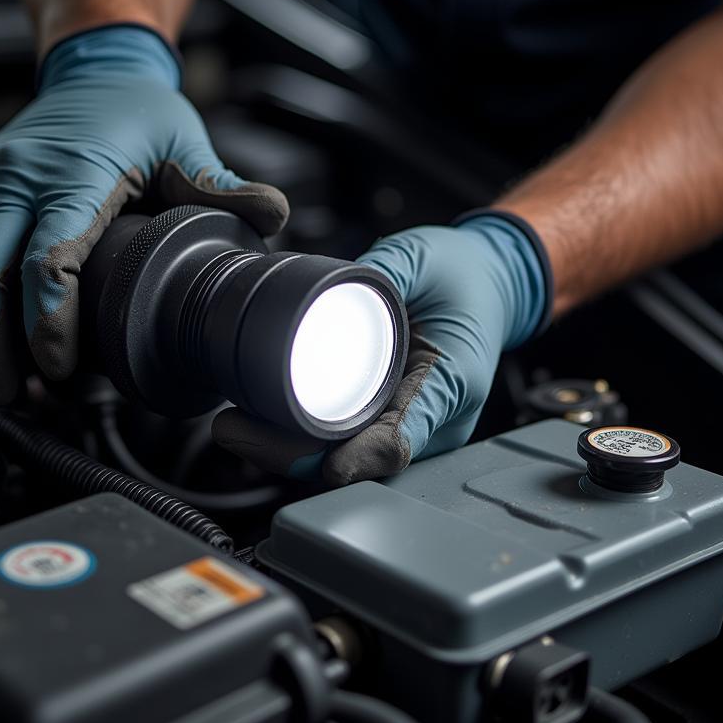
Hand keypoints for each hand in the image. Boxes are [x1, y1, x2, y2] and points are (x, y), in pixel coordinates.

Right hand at [0, 25, 287, 403]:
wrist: (92, 70)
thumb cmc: (138, 113)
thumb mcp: (184, 142)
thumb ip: (220, 184)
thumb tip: (272, 217)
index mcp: (70, 174)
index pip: (47, 262)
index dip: (48, 325)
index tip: (62, 369)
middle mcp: (13, 178)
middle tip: (20, 395)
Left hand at [213, 214, 548, 484]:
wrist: (488, 280)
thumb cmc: (466, 273)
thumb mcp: (424, 260)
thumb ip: (379, 272)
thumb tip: (322, 288)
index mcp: (450, 384)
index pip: (402, 439)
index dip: (360, 457)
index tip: (326, 462)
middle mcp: (432, 418)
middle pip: (357, 458)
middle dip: (292, 455)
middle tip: (234, 430)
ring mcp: (408, 422)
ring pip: (342, 454)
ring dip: (286, 449)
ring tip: (233, 426)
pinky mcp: (387, 415)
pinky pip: (341, 436)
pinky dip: (299, 435)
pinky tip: (259, 419)